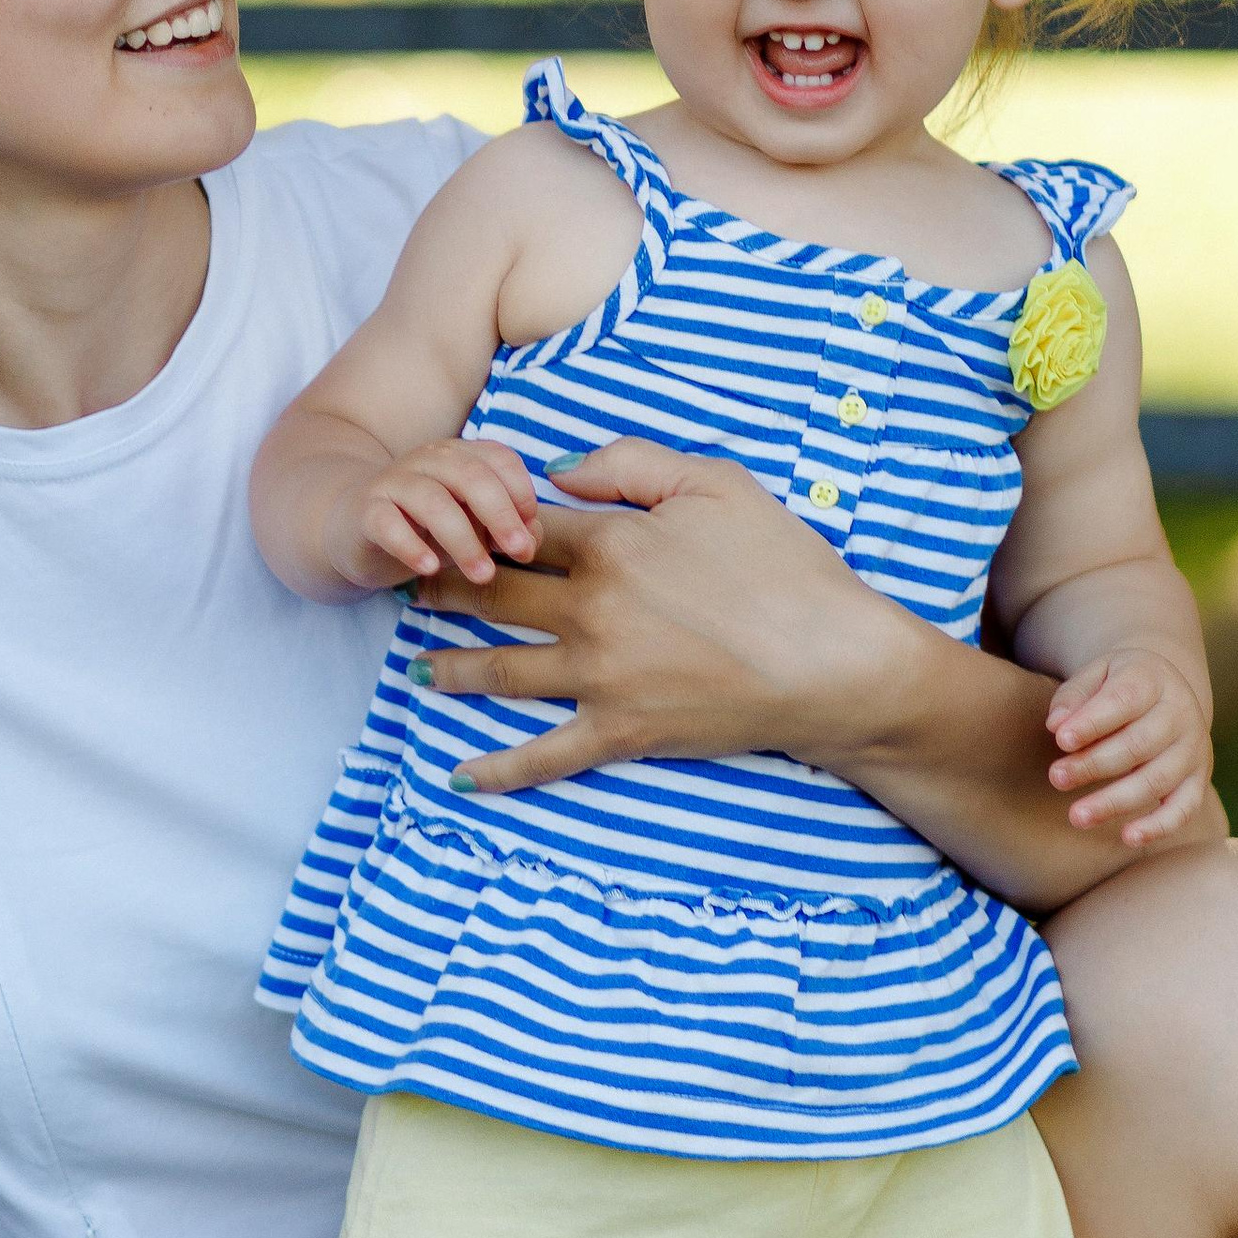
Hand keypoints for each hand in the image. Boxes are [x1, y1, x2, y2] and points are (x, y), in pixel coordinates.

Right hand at [334, 437, 540, 590]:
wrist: (354, 530)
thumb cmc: (425, 529)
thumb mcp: (472, 529)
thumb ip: (506, 529)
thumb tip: (531, 541)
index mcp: (459, 456)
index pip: (499, 458)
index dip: (521, 493)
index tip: (529, 534)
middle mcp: (427, 461)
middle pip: (471, 476)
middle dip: (501, 515)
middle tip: (520, 553)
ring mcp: (393, 483)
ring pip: (433, 502)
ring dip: (464, 540)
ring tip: (483, 574)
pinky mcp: (365, 512)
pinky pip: (387, 523)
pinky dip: (410, 546)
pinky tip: (429, 569)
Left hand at [422, 434, 899, 791]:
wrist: (835, 663)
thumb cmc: (786, 566)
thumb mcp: (717, 483)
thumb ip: (631, 463)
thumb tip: (558, 470)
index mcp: (611, 541)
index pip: (521, 525)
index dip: (477, 520)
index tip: (446, 521)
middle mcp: (591, 609)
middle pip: (493, 594)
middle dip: (440, 587)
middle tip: (402, 584)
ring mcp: (601, 676)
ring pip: (501, 669)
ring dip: (450, 666)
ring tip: (414, 664)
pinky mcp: (622, 732)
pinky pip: (545, 755)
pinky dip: (499, 770)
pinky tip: (461, 775)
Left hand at [1044, 649, 1212, 845]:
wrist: (1166, 691)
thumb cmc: (1118, 685)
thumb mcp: (1096, 675)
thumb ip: (1074, 697)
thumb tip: (1055, 725)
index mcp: (1153, 679)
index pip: (1123, 700)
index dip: (1092, 722)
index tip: (1060, 740)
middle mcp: (1181, 713)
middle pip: (1138, 744)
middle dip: (1094, 764)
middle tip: (1056, 778)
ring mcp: (1194, 749)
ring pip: (1157, 780)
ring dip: (1115, 801)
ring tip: (1077, 816)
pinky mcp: (1198, 779)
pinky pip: (1184, 808)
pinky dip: (1159, 826)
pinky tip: (1128, 838)